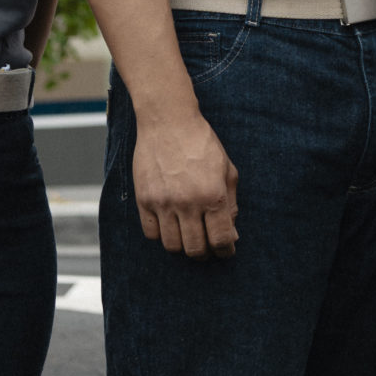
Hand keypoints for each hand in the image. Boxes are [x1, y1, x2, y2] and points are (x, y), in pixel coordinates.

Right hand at [132, 106, 238, 256]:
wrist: (169, 122)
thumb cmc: (201, 143)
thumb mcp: (226, 169)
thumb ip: (230, 203)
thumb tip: (231, 234)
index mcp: (213, 195)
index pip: (221, 240)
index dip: (225, 251)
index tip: (226, 251)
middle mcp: (188, 203)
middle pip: (195, 249)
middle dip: (205, 253)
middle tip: (207, 246)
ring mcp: (163, 203)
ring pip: (172, 246)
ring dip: (183, 246)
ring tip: (188, 236)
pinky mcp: (144, 200)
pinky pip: (151, 233)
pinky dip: (162, 235)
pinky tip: (170, 225)